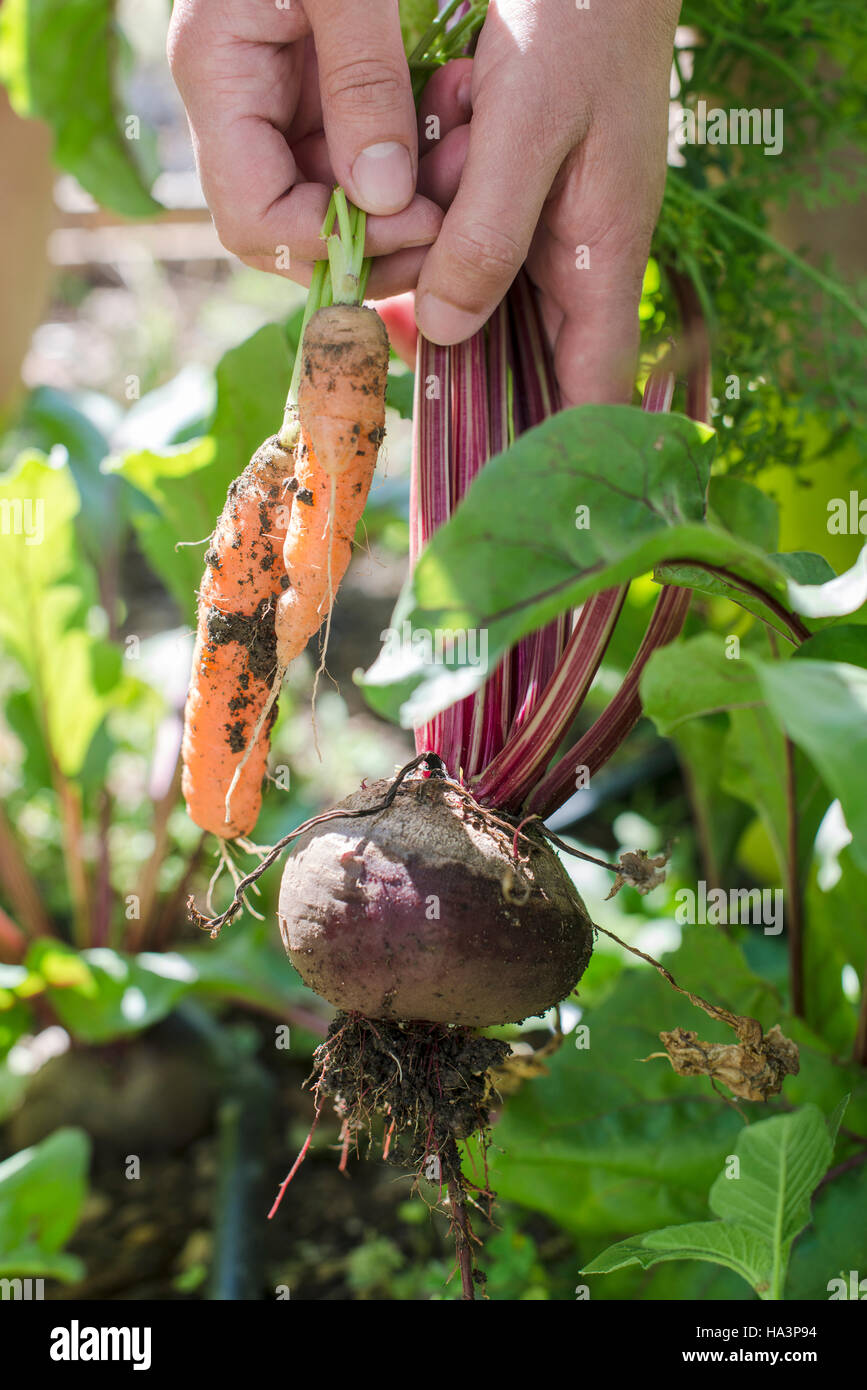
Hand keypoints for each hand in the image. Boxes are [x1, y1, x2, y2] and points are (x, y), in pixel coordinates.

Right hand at [167, 0, 444, 296]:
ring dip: (404, 206)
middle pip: (293, 229)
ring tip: (467, 166)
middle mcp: (238, 104)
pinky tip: (456, 137)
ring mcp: (276, 100)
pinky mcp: (318, 86)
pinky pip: (362, 156)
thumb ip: (362, 80)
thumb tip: (385, 198)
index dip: (332, 244)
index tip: (418, 224)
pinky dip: (413, 164)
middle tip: (450, 225)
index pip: (254, 218)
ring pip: (335, 199)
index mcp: (216, 75)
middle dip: (374, 243)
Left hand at [413, 0, 680, 405]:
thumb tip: (442, 331)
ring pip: (476, 298)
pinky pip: (464, 244)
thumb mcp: (530, 122)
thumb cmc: (581, 20)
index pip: (592, 388)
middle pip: (518, 355)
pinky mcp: (515, 199)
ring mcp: (546, 231)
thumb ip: (489, 233)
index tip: (495, 492)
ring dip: (429, 276)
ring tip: (411, 222)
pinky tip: (400, 203)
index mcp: (603, 257)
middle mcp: (576, 260)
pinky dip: (427, 233)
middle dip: (456, 352)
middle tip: (387, 338)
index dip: (551, 445)